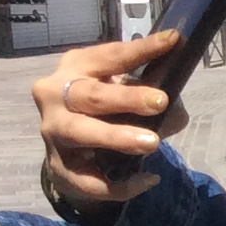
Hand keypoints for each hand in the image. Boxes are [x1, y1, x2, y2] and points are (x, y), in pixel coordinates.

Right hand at [33, 34, 184, 215]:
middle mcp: (55, 95)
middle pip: (90, 95)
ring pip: (79, 132)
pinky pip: (87, 179)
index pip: (110, 56)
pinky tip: (148, 179)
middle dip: (126, 98)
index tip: (172, 41)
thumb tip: (172, 113)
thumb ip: (150, 94)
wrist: (68, 148)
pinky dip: (119, 184)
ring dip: (116, 137)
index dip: (141, 50)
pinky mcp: (57, 166)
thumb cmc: (103, 108)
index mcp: (76, 67)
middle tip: (160, 101)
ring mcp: (52, 131)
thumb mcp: (123, 91)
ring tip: (151, 142)